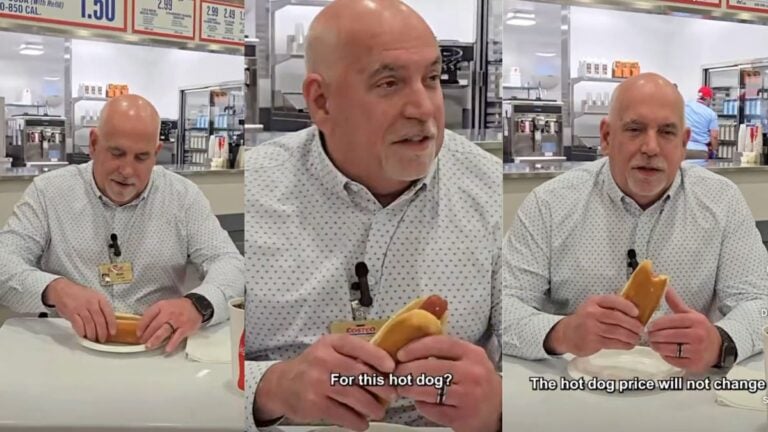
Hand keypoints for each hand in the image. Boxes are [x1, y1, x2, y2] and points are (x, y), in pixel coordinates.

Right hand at [43, 278, 116, 342]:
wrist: (62, 289)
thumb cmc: (79, 294)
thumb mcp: (94, 296)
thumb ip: (100, 307)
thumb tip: (107, 322)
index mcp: (99, 298)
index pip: (108, 312)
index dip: (111, 324)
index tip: (113, 332)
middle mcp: (91, 302)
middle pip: (99, 320)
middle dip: (102, 332)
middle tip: (102, 339)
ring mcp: (81, 307)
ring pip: (89, 324)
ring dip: (92, 334)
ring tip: (93, 339)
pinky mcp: (71, 312)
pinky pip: (78, 325)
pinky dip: (81, 331)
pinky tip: (83, 335)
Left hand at [137, 297, 203, 352]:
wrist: (196, 305)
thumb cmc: (178, 307)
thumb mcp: (165, 305)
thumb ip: (155, 314)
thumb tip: (143, 326)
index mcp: (162, 306)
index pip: (148, 315)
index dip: (142, 325)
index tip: (138, 333)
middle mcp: (169, 313)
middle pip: (155, 325)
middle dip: (147, 335)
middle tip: (142, 342)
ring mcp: (177, 321)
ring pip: (164, 331)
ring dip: (155, 339)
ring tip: (149, 346)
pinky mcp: (185, 328)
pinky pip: (177, 337)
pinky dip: (172, 343)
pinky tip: (167, 349)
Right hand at [254, 334, 396, 431]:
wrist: (281, 384)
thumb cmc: (312, 367)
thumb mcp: (329, 351)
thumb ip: (352, 354)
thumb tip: (385, 367)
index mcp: (330, 344)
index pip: (358, 347)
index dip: (378, 357)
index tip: (392, 368)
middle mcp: (323, 360)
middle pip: (360, 373)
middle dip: (381, 387)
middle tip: (391, 395)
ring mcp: (318, 382)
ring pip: (354, 396)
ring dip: (372, 407)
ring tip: (379, 412)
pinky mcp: (314, 404)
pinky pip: (342, 414)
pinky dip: (356, 421)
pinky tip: (362, 422)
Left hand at [393, 336, 500, 431]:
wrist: (500, 410)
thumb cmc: (478, 381)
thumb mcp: (470, 359)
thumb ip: (446, 352)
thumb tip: (410, 349)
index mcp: (472, 354)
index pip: (439, 344)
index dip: (415, 348)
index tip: (400, 354)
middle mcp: (471, 373)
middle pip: (429, 368)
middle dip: (406, 371)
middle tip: (395, 374)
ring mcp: (467, 396)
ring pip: (428, 390)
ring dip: (409, 389)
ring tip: (401, 387)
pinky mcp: (461, 416)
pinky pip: (432, 409)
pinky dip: (421, 406)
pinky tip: (420, 402)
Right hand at [544, 294, 643, 356]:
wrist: (567, 334)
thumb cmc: (584, 320)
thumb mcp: (593, 307)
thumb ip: (609, 307)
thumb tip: (634, 311)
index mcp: (594, 302)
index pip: (613, 301)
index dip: (627, 306)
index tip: (637, 313)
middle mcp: (592, 313)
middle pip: (617, 318)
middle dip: (632, 324)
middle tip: (641, 329)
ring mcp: (591, 328)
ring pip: (617, 332)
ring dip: (630, 336)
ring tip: (636, 338)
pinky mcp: (593, 341)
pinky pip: (613, 343)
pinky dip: (624, 344)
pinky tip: (629, 344)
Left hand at [647, 287, 721, 371]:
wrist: (718, 347)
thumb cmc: (700, 329)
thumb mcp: (690, 314)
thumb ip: (675, 302)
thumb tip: (665, 287)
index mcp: (695, 321)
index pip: (669, 321)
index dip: (656, 324)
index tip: (649, 326)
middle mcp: (697, 336)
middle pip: (667, 336)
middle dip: (654, 336)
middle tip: (649, 336)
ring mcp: (696, 351)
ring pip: (668, 349)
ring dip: (657, 346)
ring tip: (654, 343)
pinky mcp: (694, 364)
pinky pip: (673, 360)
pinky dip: (665, 356)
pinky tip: (664, 352)